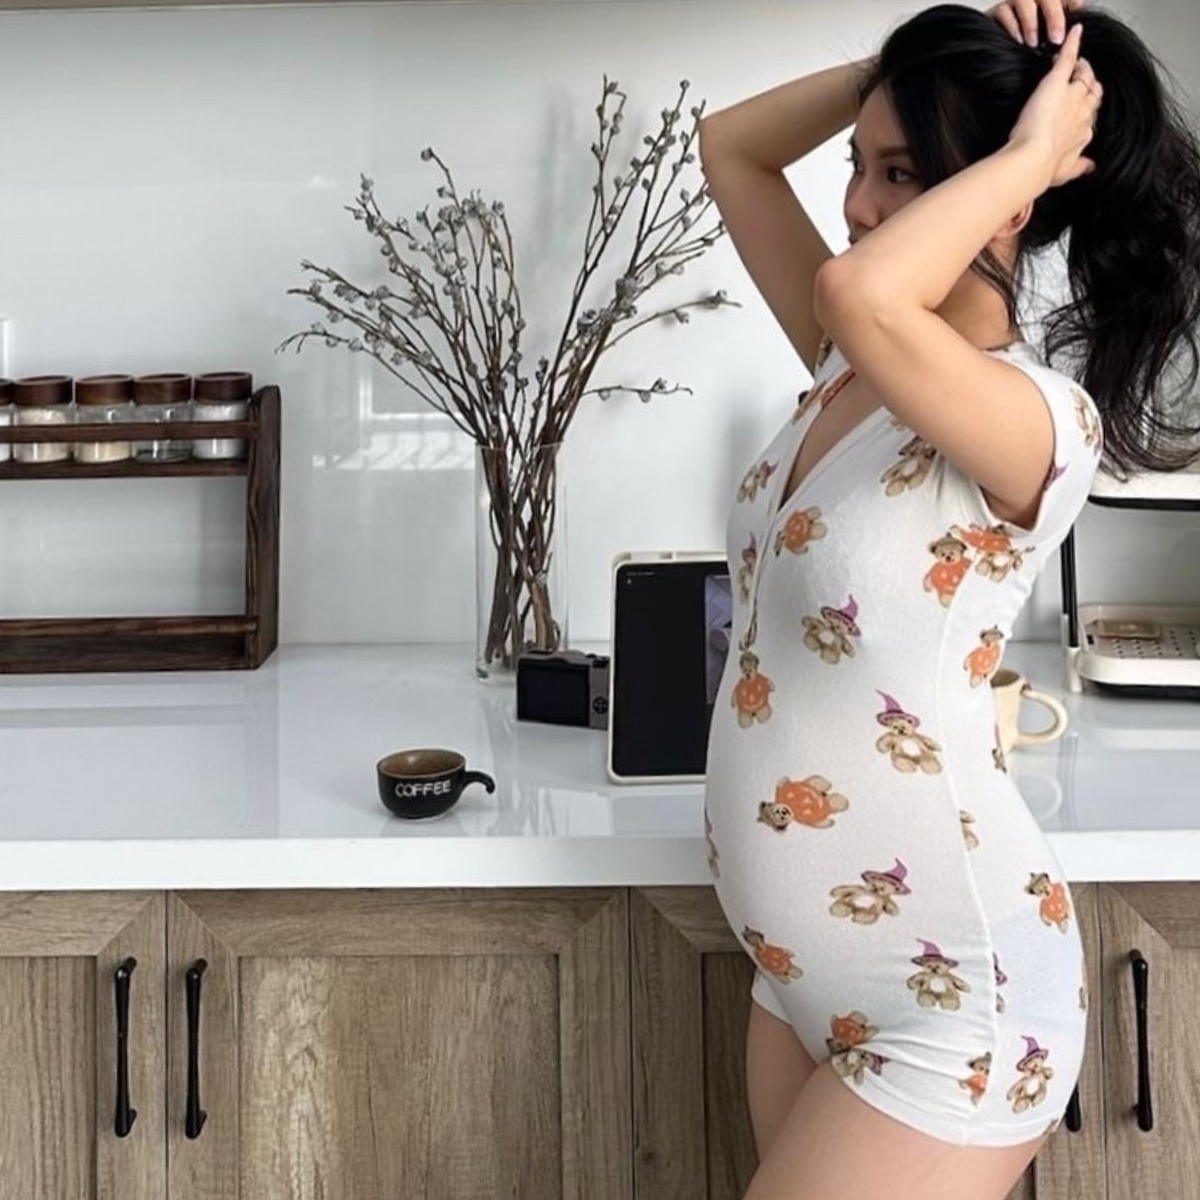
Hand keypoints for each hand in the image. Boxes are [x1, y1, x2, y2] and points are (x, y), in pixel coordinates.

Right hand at [987, 0, 1084, 46]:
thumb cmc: (1027, 42)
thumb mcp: (1047, 35)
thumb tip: (1074, 35)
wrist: (997, 49)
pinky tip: (1018, 40)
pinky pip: (1004, 11)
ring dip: (1031, 23)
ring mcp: (1015, 1)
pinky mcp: (999, 10)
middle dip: (1053, 17)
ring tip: (1033, 43)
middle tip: (1056, 39)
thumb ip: (1059, 32)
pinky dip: (1012, 26)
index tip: (1076, 13)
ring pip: (1025, 2)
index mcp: (1049, 2)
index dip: (1072, 2)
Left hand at [1007, 23, 1101, 187]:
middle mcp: (1083, 112)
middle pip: (1092, 91)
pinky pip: (1069, 59)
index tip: (1079, 106)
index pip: (1090, 113)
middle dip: (1088, 84)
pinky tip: (1074, 33)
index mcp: (1083, 132)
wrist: (1033, 160)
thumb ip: (1079, 168)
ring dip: (1080, 66)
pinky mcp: (1057, 83)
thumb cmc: (1044, 169)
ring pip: (1084, 74)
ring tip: (1074, 62)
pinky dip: (1072, 44)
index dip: (1085, 107)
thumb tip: (1091, 168)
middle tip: (1079, 78)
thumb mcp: (1065, 172)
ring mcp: (1073, 95)